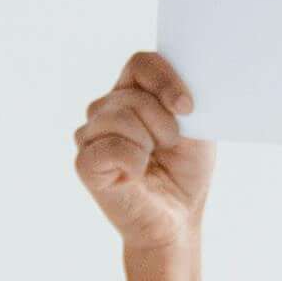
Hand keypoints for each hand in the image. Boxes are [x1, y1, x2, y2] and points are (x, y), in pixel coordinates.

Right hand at [73, 50, 211, 254]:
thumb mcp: (197, 128)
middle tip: (169, 147)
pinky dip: (133, 162)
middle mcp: (106, 108)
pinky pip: (111, 147)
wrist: (177, 217)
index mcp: (132, 92)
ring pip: (121, 117)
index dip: (165, 80)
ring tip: (151, 161)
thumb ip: (183, 100)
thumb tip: (179, 91)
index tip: (187, 108)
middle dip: (164, 124)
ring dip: (149, 143)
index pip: (141, 63)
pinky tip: (135, 174)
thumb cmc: (184, 171)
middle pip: (134, 94)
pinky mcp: (85, 162)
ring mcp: (90, 134)